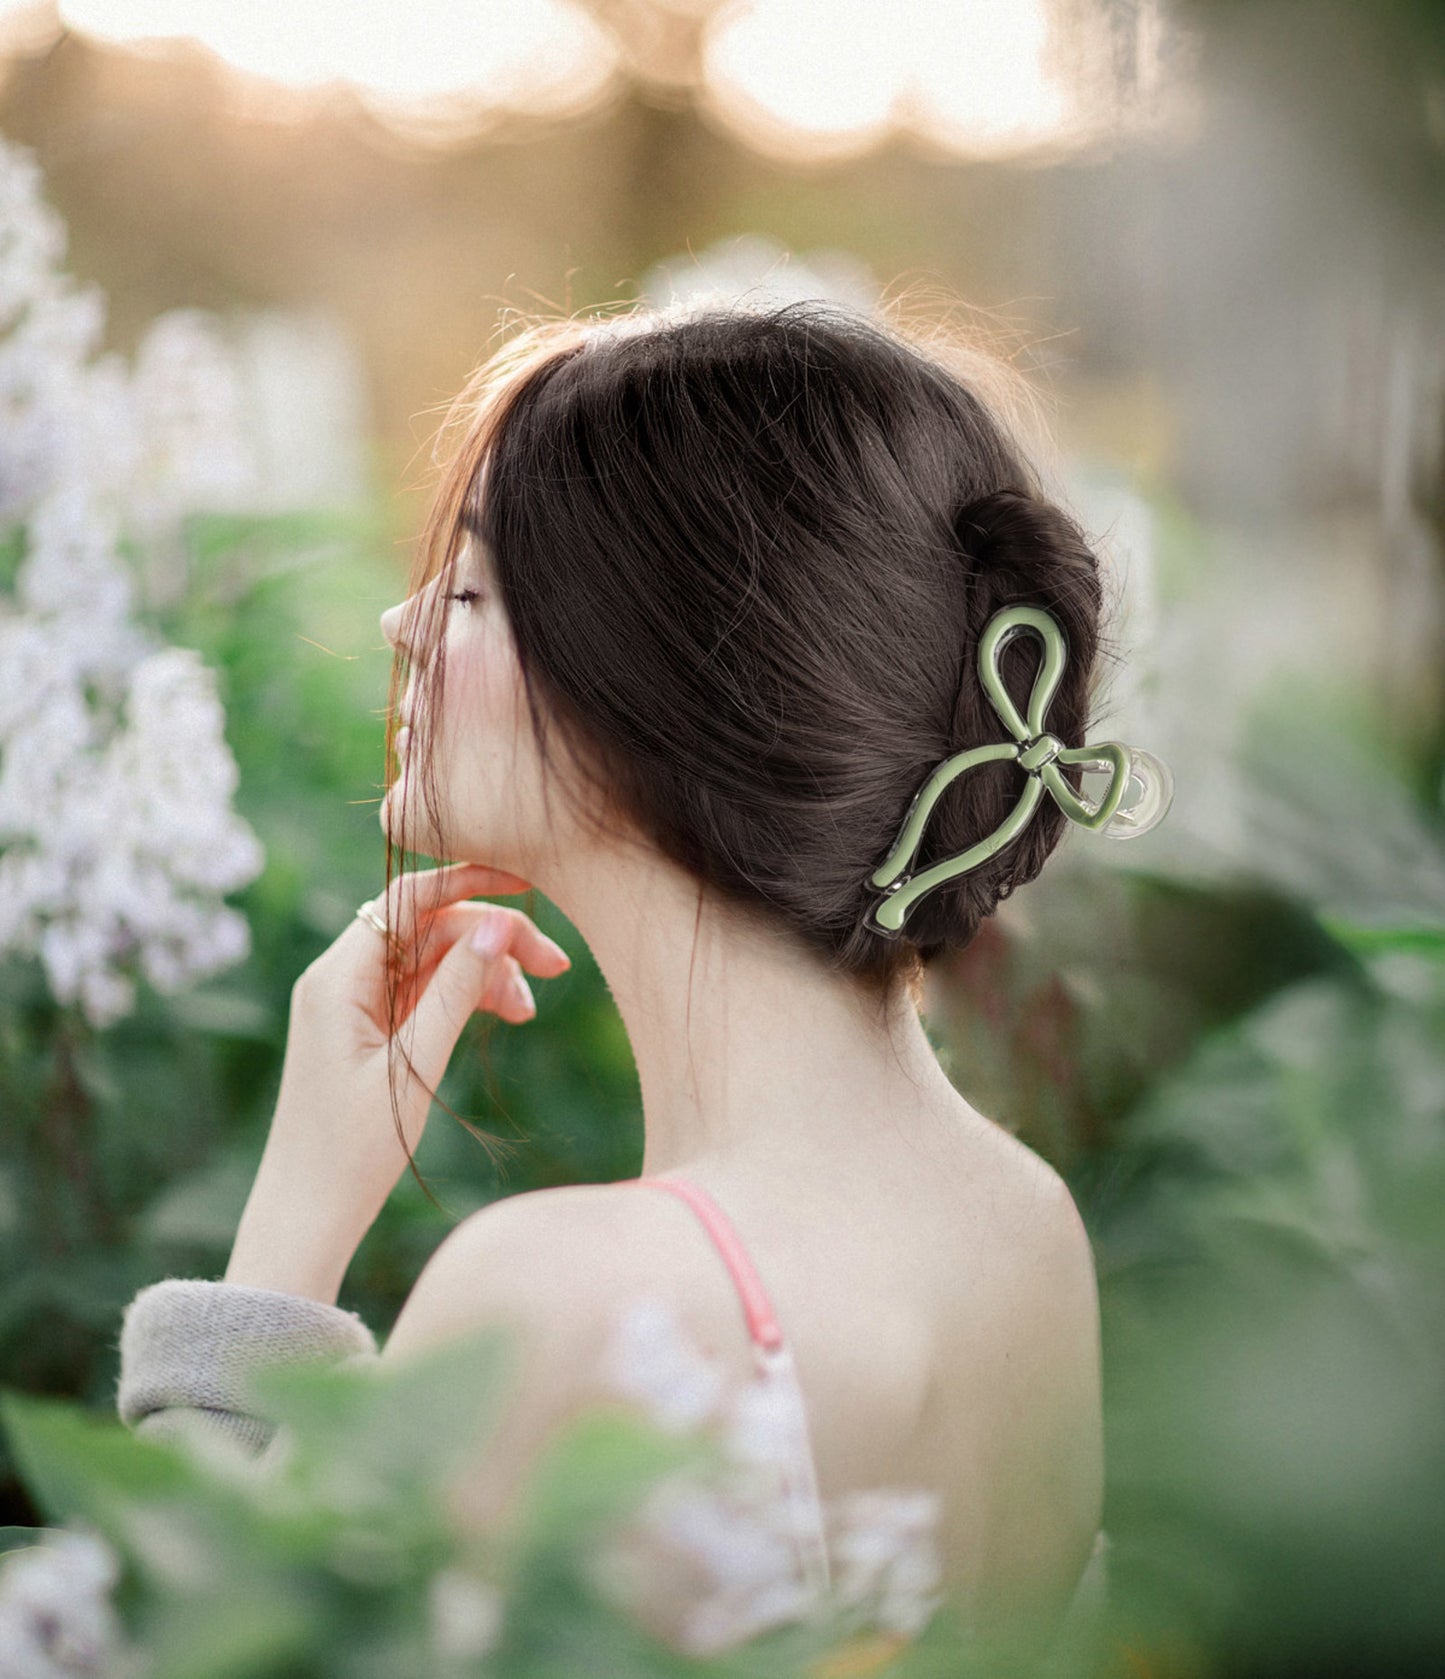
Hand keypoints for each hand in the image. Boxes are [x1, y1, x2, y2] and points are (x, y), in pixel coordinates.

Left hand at [225, 862, 571, 1299]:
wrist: (306, 1215)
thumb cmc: (352, 1151)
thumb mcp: (414, 1068)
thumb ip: (456, 991)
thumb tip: (495, 924)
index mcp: (337, 977)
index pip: (409, 899)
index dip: (470, 881)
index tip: (528, 883)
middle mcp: (340, 978)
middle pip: (428, 926)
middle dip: (492, 936)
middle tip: (556, 966)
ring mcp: (354, 1003)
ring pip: (433, 957)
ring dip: (485, 970)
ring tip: (527, 1010)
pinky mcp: (368, 1028)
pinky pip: (425, 989)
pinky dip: (466, 994)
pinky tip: (506, 1013)